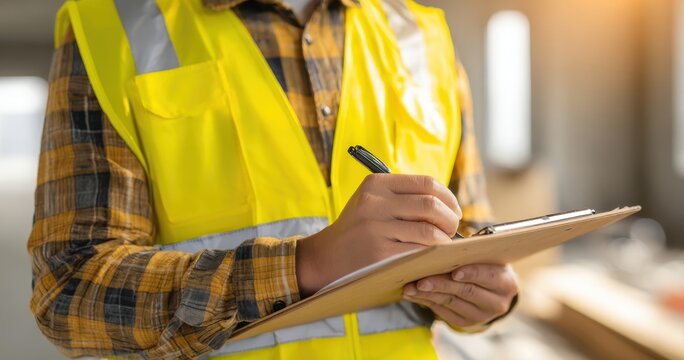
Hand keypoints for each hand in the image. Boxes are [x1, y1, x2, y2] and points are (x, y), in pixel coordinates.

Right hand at [297, 174, 461, 296]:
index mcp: (376, 184)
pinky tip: (432, 258)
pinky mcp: (379, 253)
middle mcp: (374, 202)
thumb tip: (449, 205)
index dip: (448, 198)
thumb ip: (404, 197)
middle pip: (431, 206)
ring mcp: (375, 228)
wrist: (326, 257)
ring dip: (445, 241)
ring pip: (429, 231)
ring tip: (443, 246)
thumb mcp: (373, 202)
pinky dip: (433, 256)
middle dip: (450, 220)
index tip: (454, 211)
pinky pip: (418, 252)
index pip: (427, 183)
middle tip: (452, 230)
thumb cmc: (358, 229)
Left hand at [403, 264, 518, 328]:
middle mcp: (497, 302)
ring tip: (410, 288)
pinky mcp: (466, 322)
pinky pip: (444, 311)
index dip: (471, 273)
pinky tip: (414, 294)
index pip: (488, 276)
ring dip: (428, 294)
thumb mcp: (487, 258)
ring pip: (451, 302)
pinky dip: (427, 301)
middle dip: (441, 284)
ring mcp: (481, 315)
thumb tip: (444, 248)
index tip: (454, 272)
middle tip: (421, 280)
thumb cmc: (485, 265)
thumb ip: (472, 254)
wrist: (492, 291)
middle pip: (465, 291)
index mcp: (506, 282)